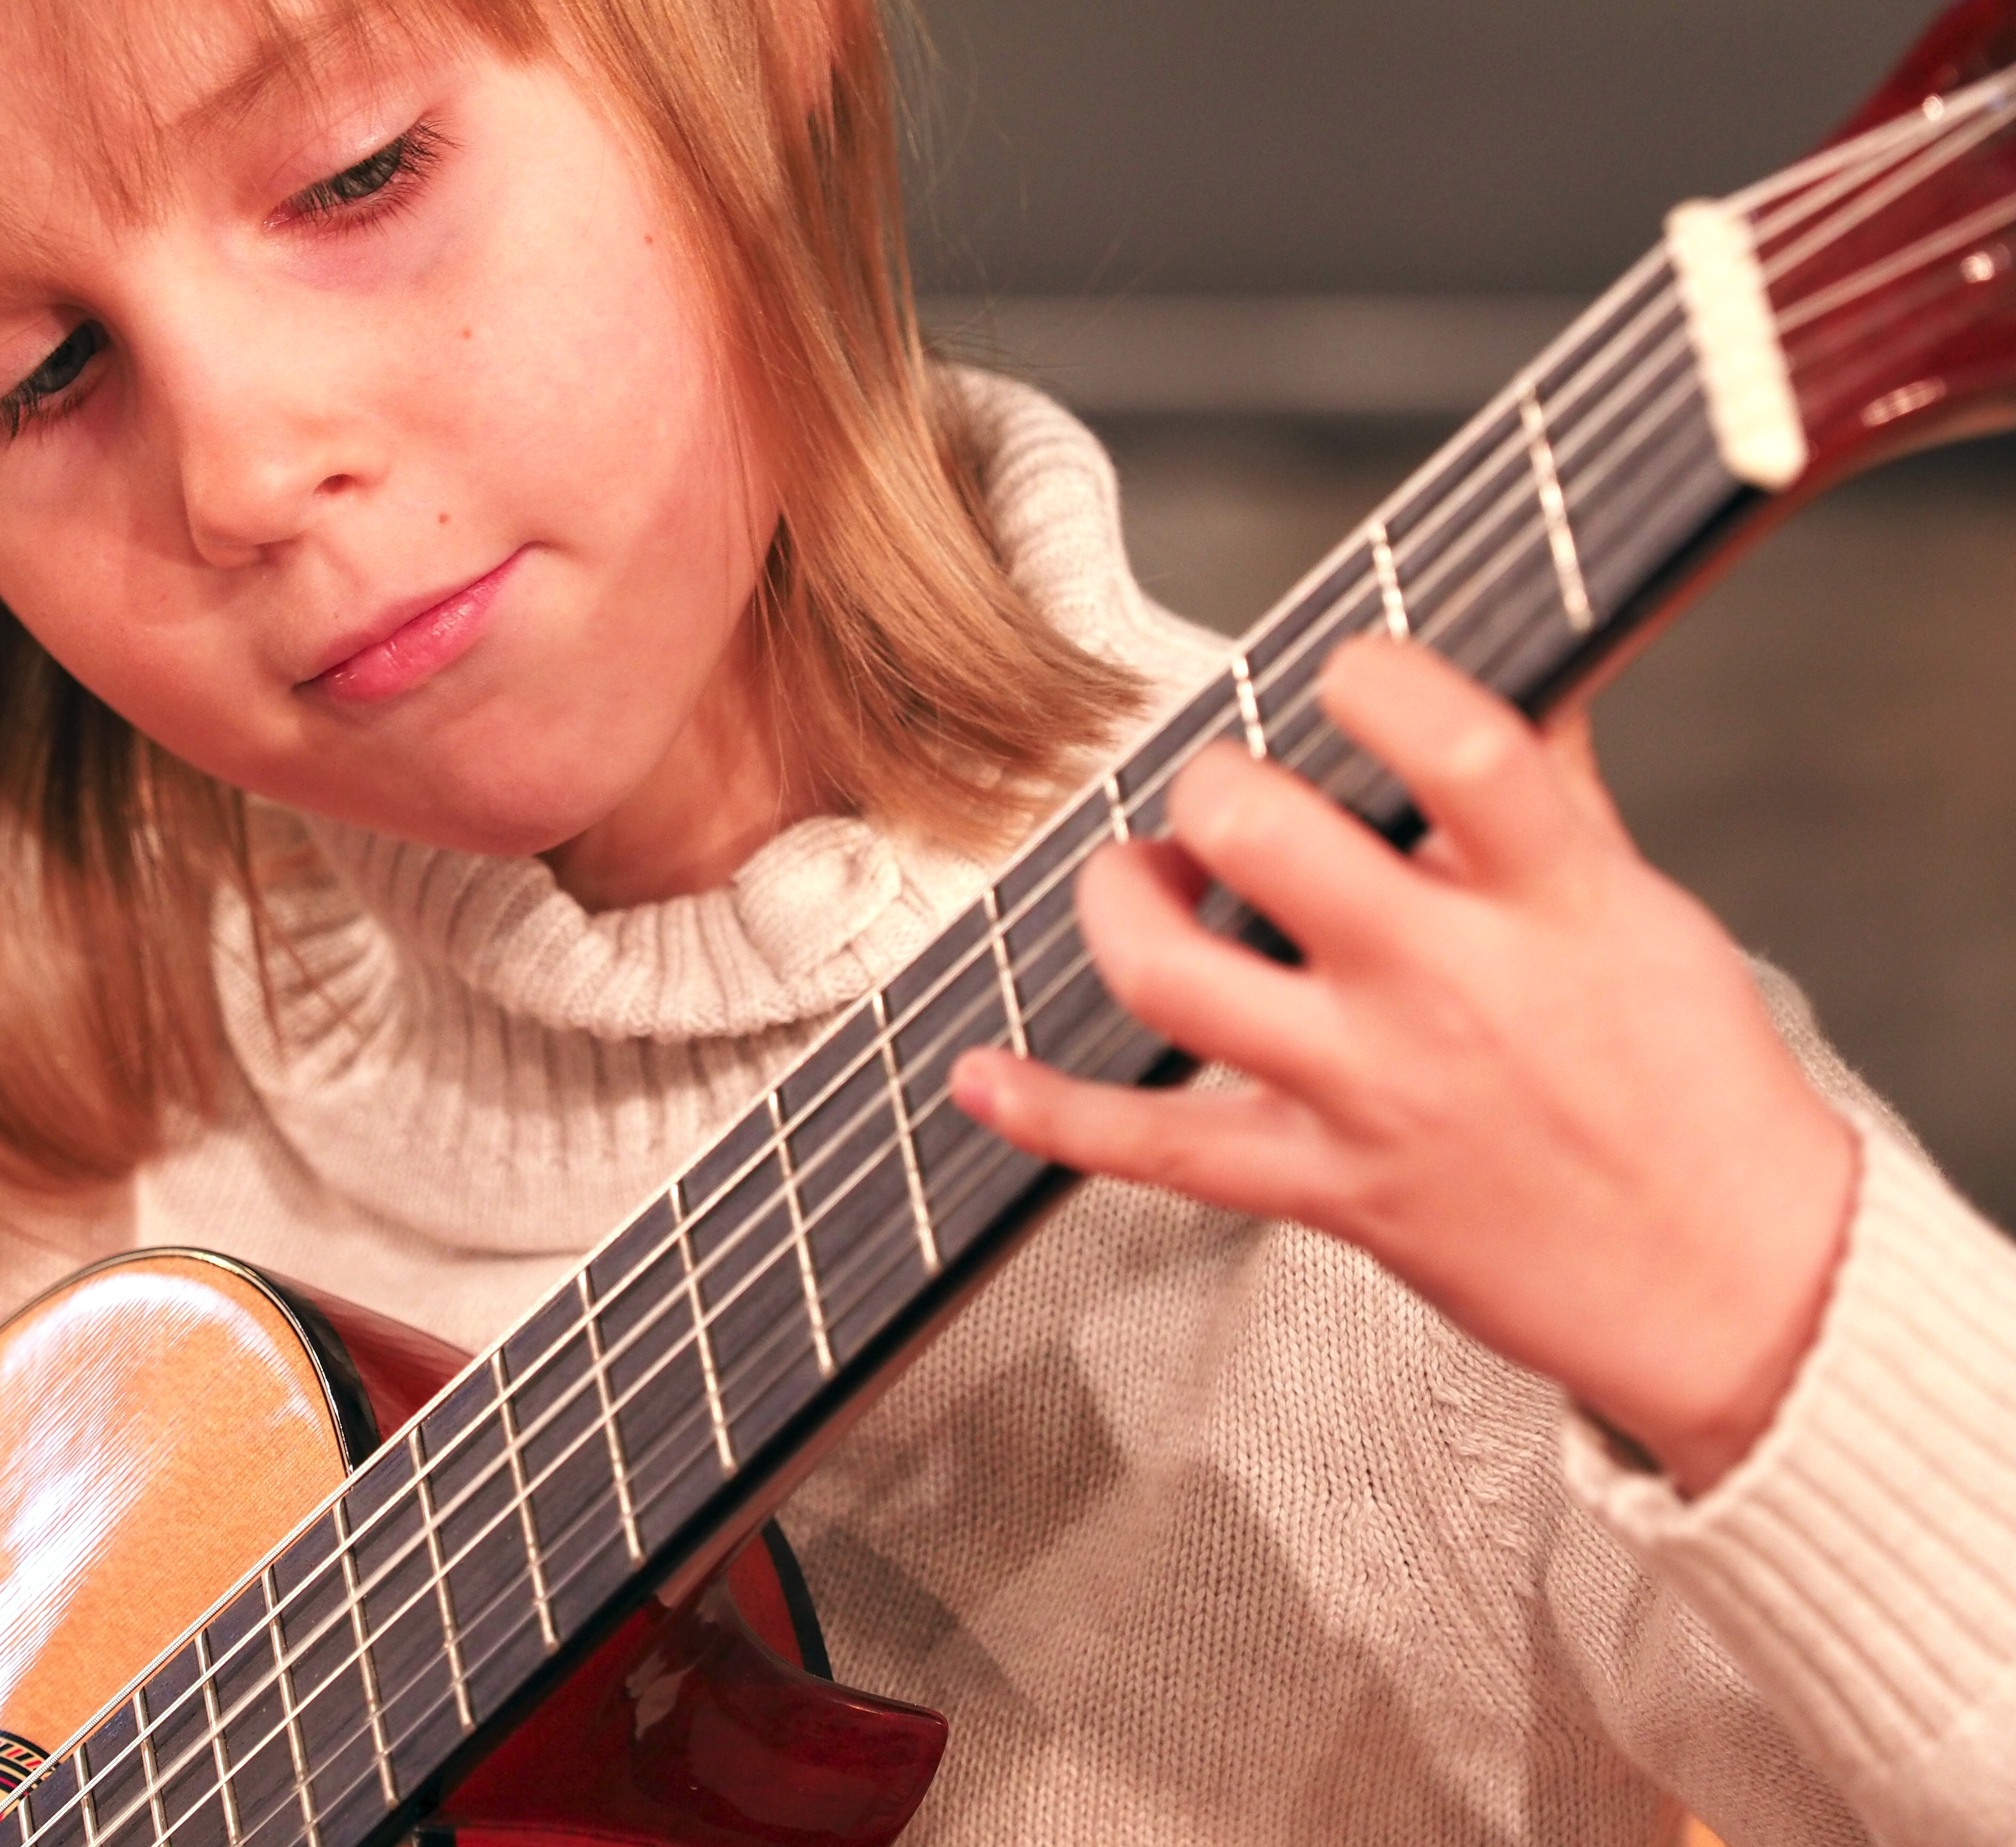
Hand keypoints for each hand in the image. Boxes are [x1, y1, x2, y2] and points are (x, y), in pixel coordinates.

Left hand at [952, 637, 1856, 1494]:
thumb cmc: (1690, 1084)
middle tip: (1220, 794)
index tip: (1341, 663)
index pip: (1460, 748)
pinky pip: (1152, 1152)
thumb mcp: (1646, 914)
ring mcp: (1372, 1096)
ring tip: (1139, 880)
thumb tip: (1514, 663)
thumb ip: (1554, 794)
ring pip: (1176, 981)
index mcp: (1554, 901)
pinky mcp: (1324, 1188)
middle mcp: (1446, 991)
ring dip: (1117, 906)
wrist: (1733, 1285)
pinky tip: (977, 1075)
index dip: (1375, 678)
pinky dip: (1050, 1111)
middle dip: (1210, 788)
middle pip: (1265, 841)